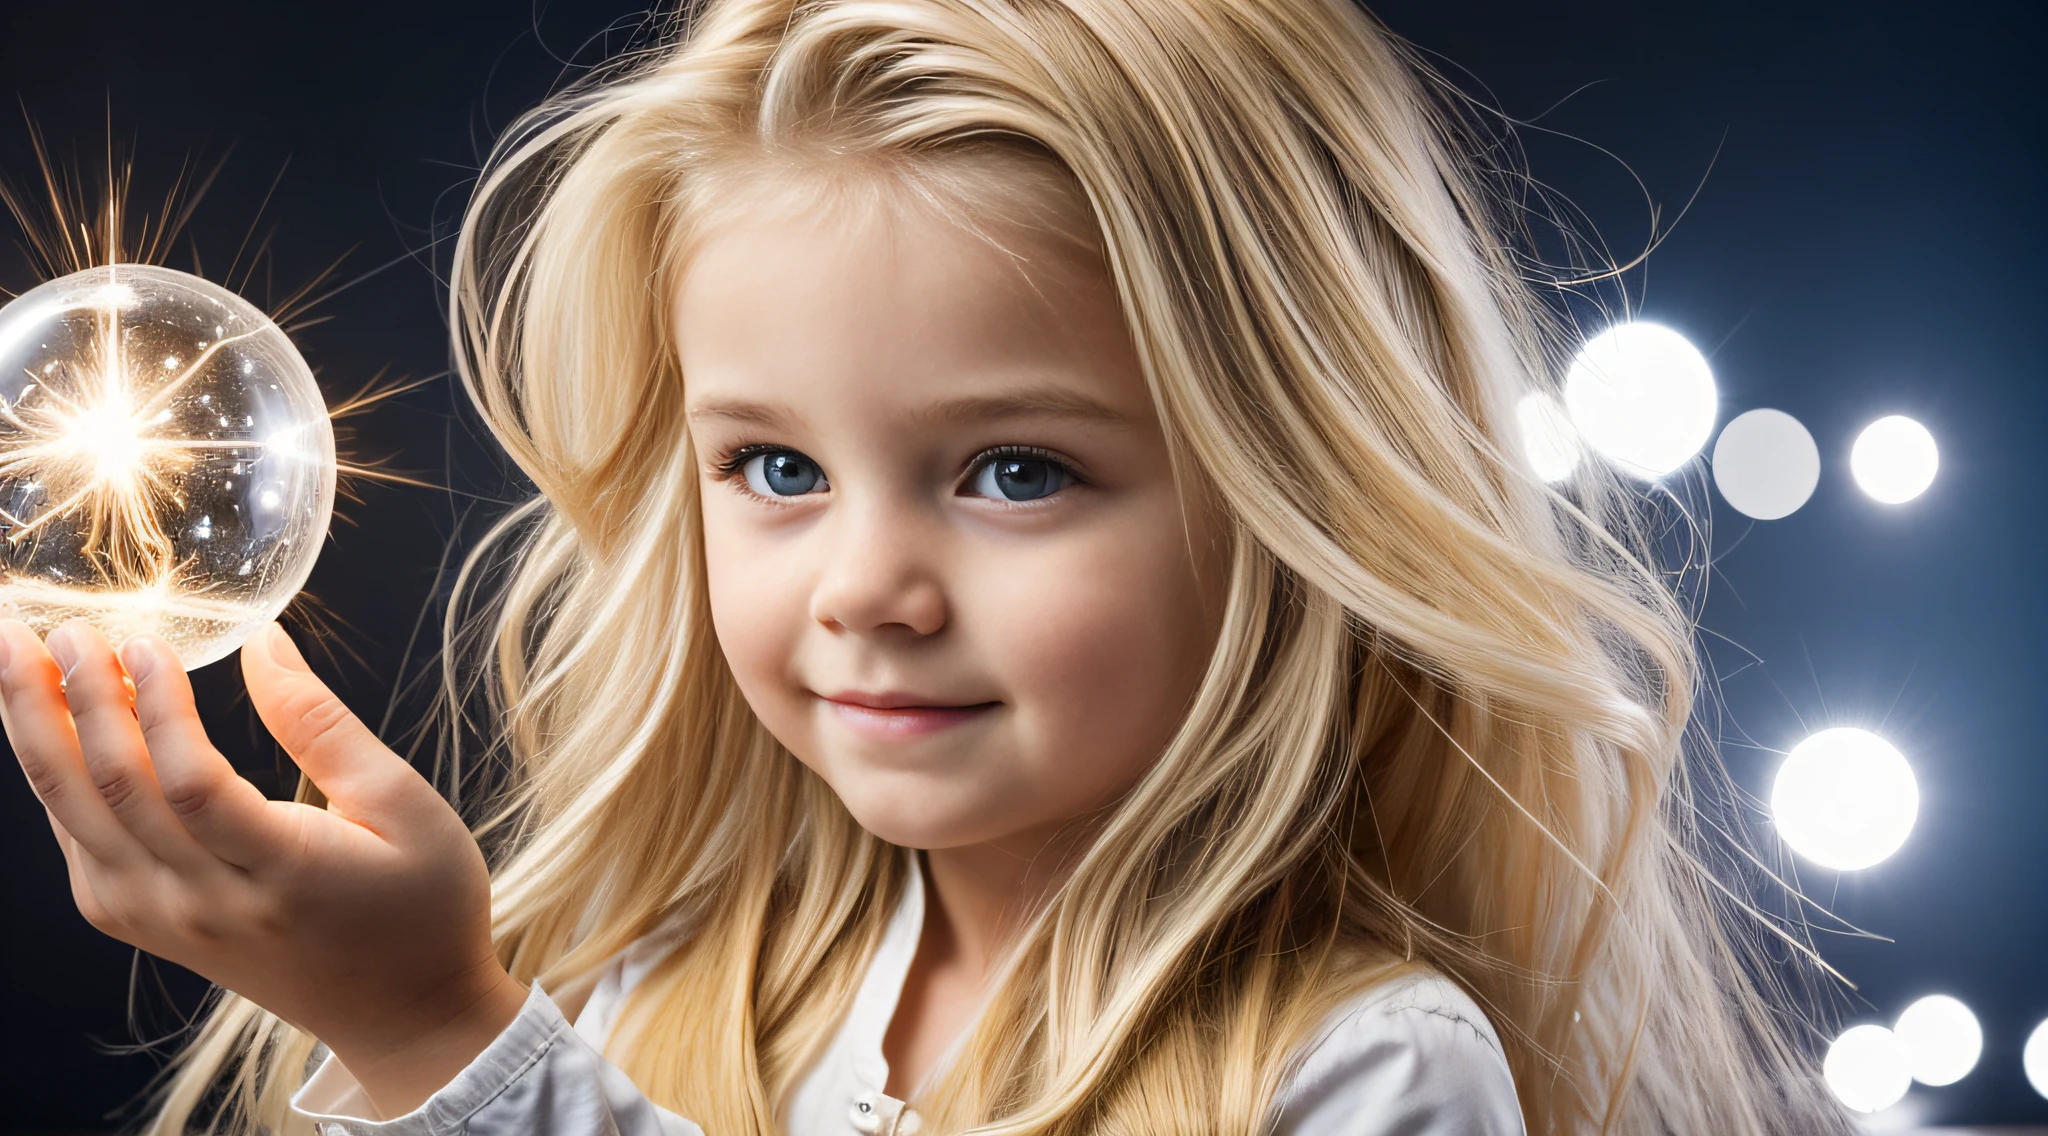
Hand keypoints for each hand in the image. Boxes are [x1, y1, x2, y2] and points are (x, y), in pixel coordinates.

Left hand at [0, 617, 527, 1115]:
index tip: (146, 639)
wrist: (404, 1015)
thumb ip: (324, 726)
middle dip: (72, 701)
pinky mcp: (149, 925)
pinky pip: (80, 848)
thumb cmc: (421, 910)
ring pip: (76, 819)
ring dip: (39, 734)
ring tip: (19, 659)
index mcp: (281, 875)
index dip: (157, 707)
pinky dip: (56, 785)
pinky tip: (52, 732)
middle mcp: (205, 904)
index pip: (189, 785)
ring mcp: (166, 921)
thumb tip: (264, 643)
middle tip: (58, 627)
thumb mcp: (404, 807)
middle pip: (110, 796)